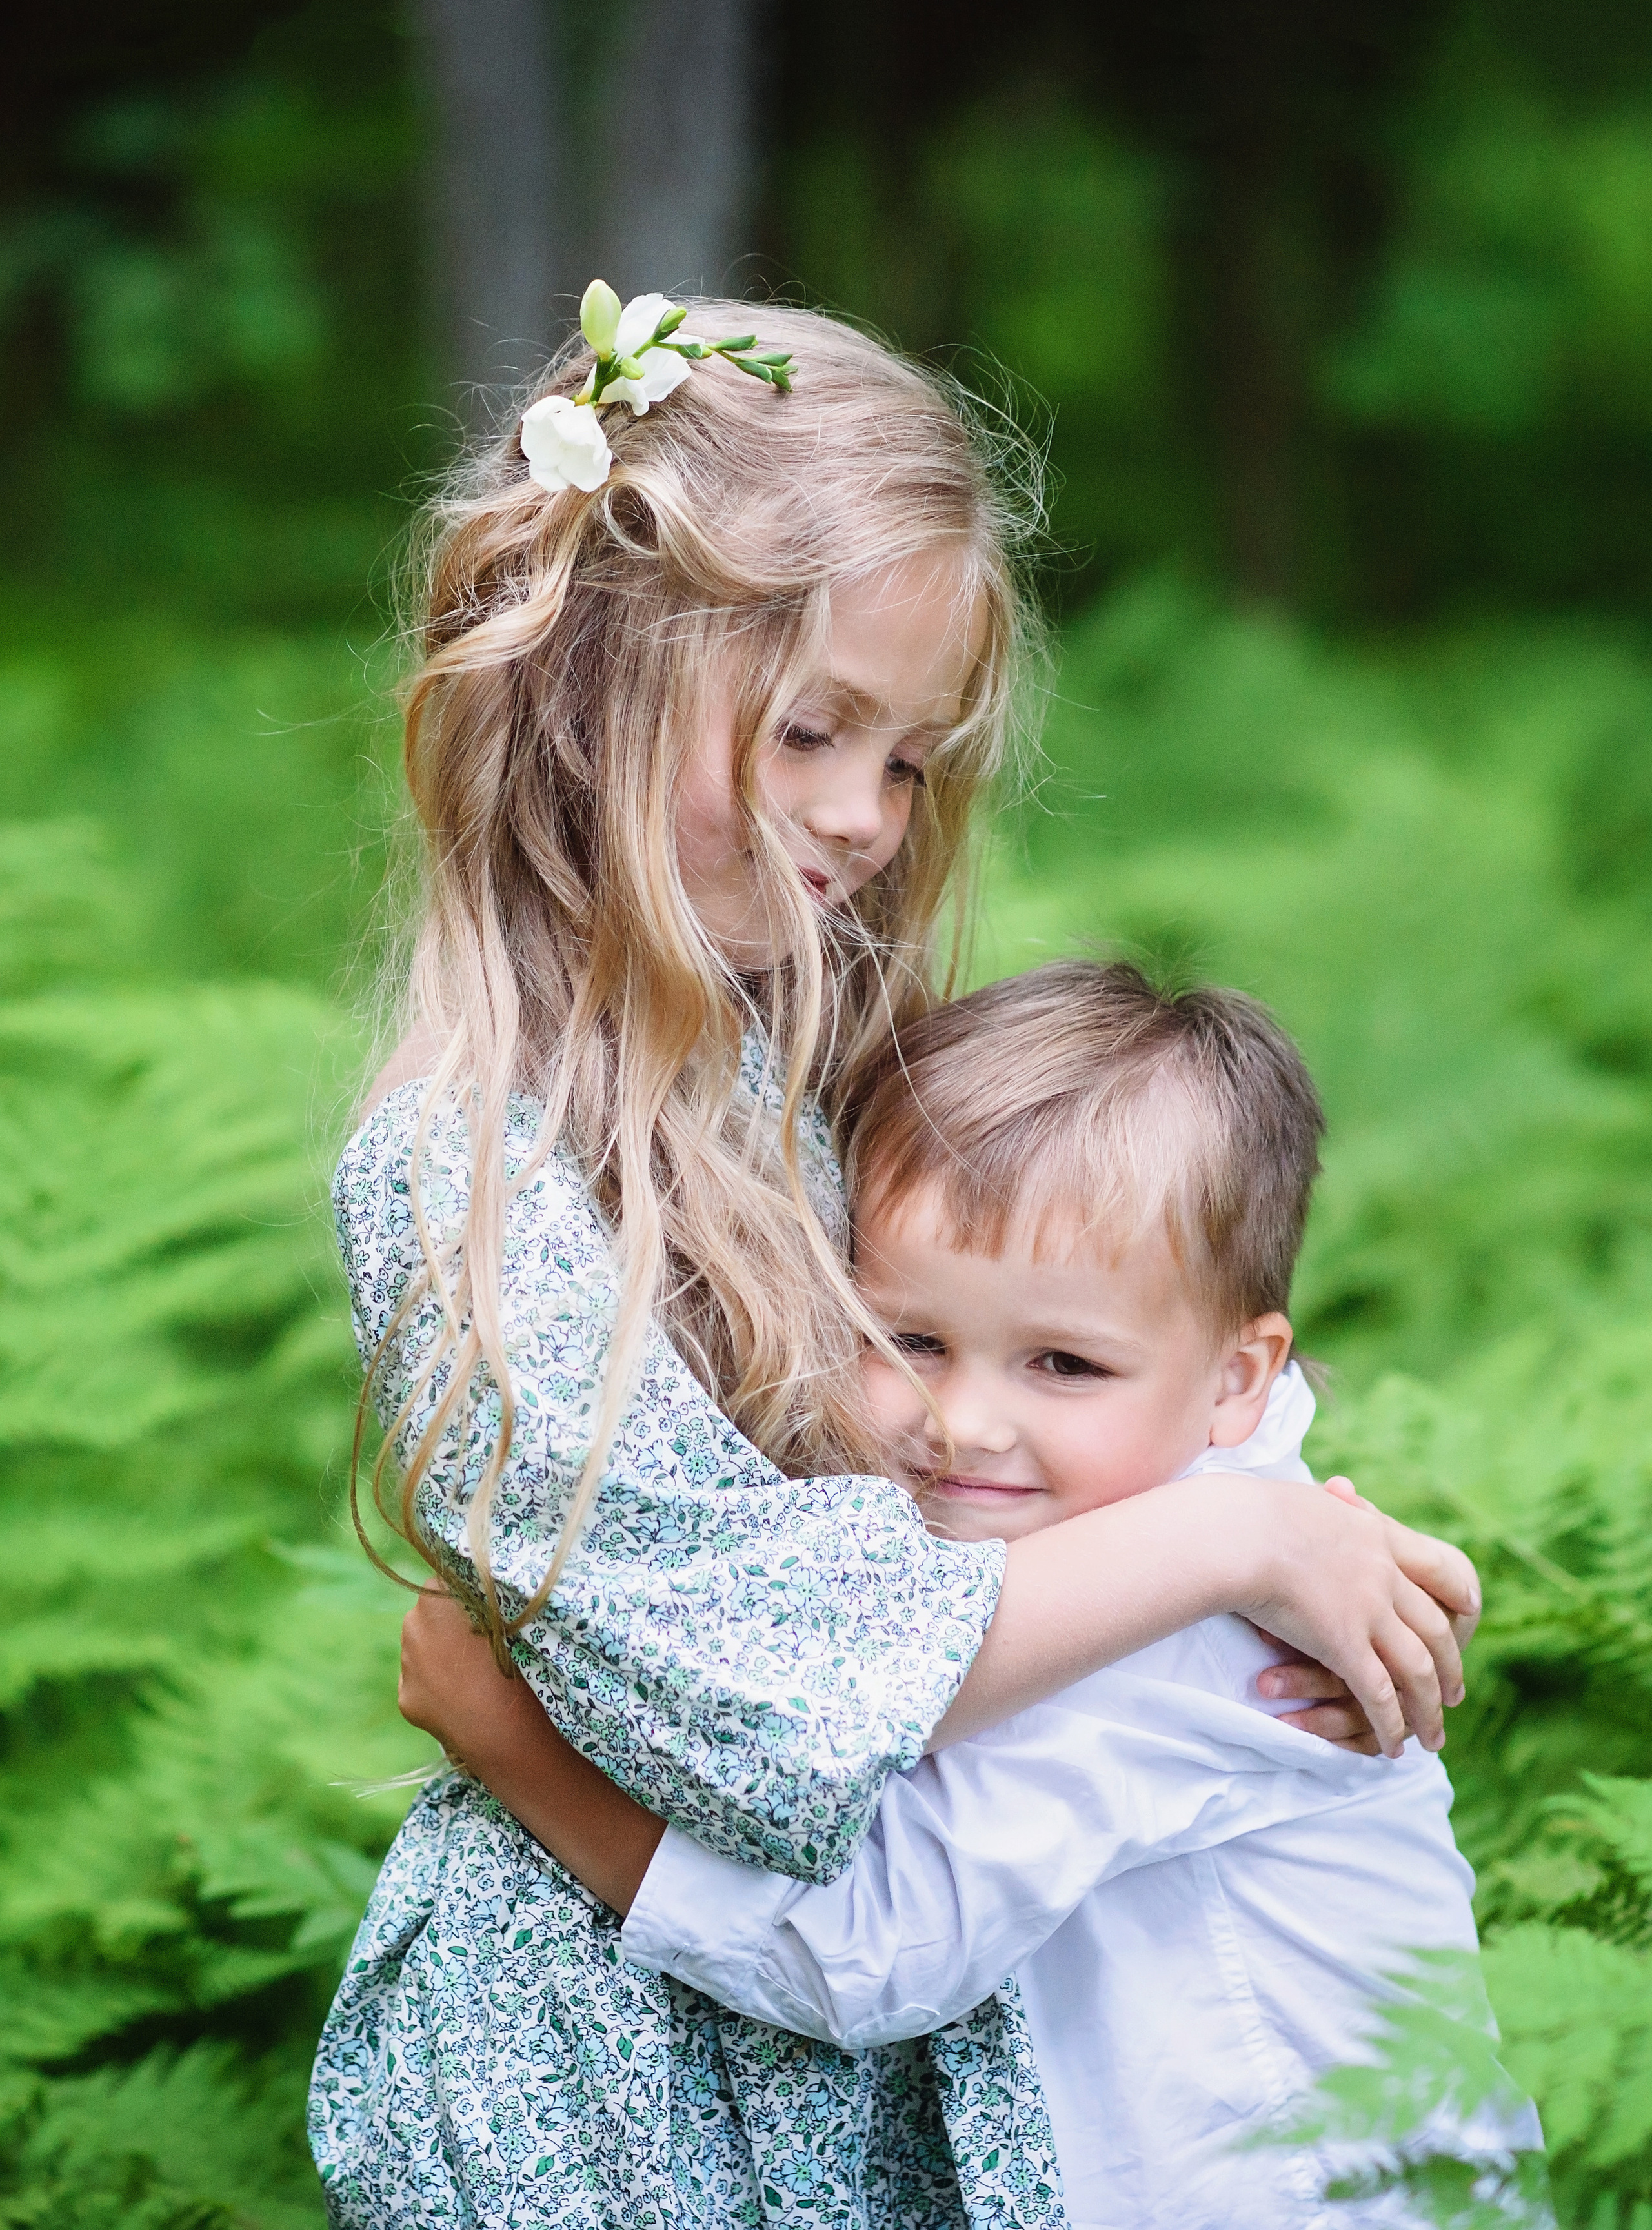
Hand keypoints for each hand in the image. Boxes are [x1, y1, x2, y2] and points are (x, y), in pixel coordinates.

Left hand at [398, 1584, 665, 1913]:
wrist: (504, 1735)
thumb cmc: (518, 1667)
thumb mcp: (509, 1616)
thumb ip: (488, 1591)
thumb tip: (484, 1571)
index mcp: (435, 1599)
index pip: (447, 1577)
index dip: (470, 1590)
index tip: (491, 1605)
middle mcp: (412, 1627)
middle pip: (431, 1611)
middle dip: (453, 1619)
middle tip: (488, 1639)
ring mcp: (406, 1667)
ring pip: (423, 1645)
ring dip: (443, 1650)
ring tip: (479, 1671)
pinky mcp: (407, 1699)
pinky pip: (421, 1679)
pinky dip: (438, 1683)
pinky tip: (466, 1695)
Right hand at [1233, 1476, 1470, 1757]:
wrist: (1240, 1532)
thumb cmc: (1257, 1512)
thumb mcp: (1311, 1500)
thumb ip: (1333, 1507)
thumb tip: (1337, 1494)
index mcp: (1379, 1538)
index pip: (1438, 1567)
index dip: (1459, 1594)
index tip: (1470, 1612)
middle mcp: (1384, 1576)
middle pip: (1436, 1629)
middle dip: (1450, 1667)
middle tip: (1455, 1695)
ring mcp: (1368, 1612)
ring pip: (1417, 1670)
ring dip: (1427, 1708)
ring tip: (1433, 1736)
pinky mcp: (1344, 1645)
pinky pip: (1378, 1695)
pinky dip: (1391, 1724)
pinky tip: (1394, 1746)